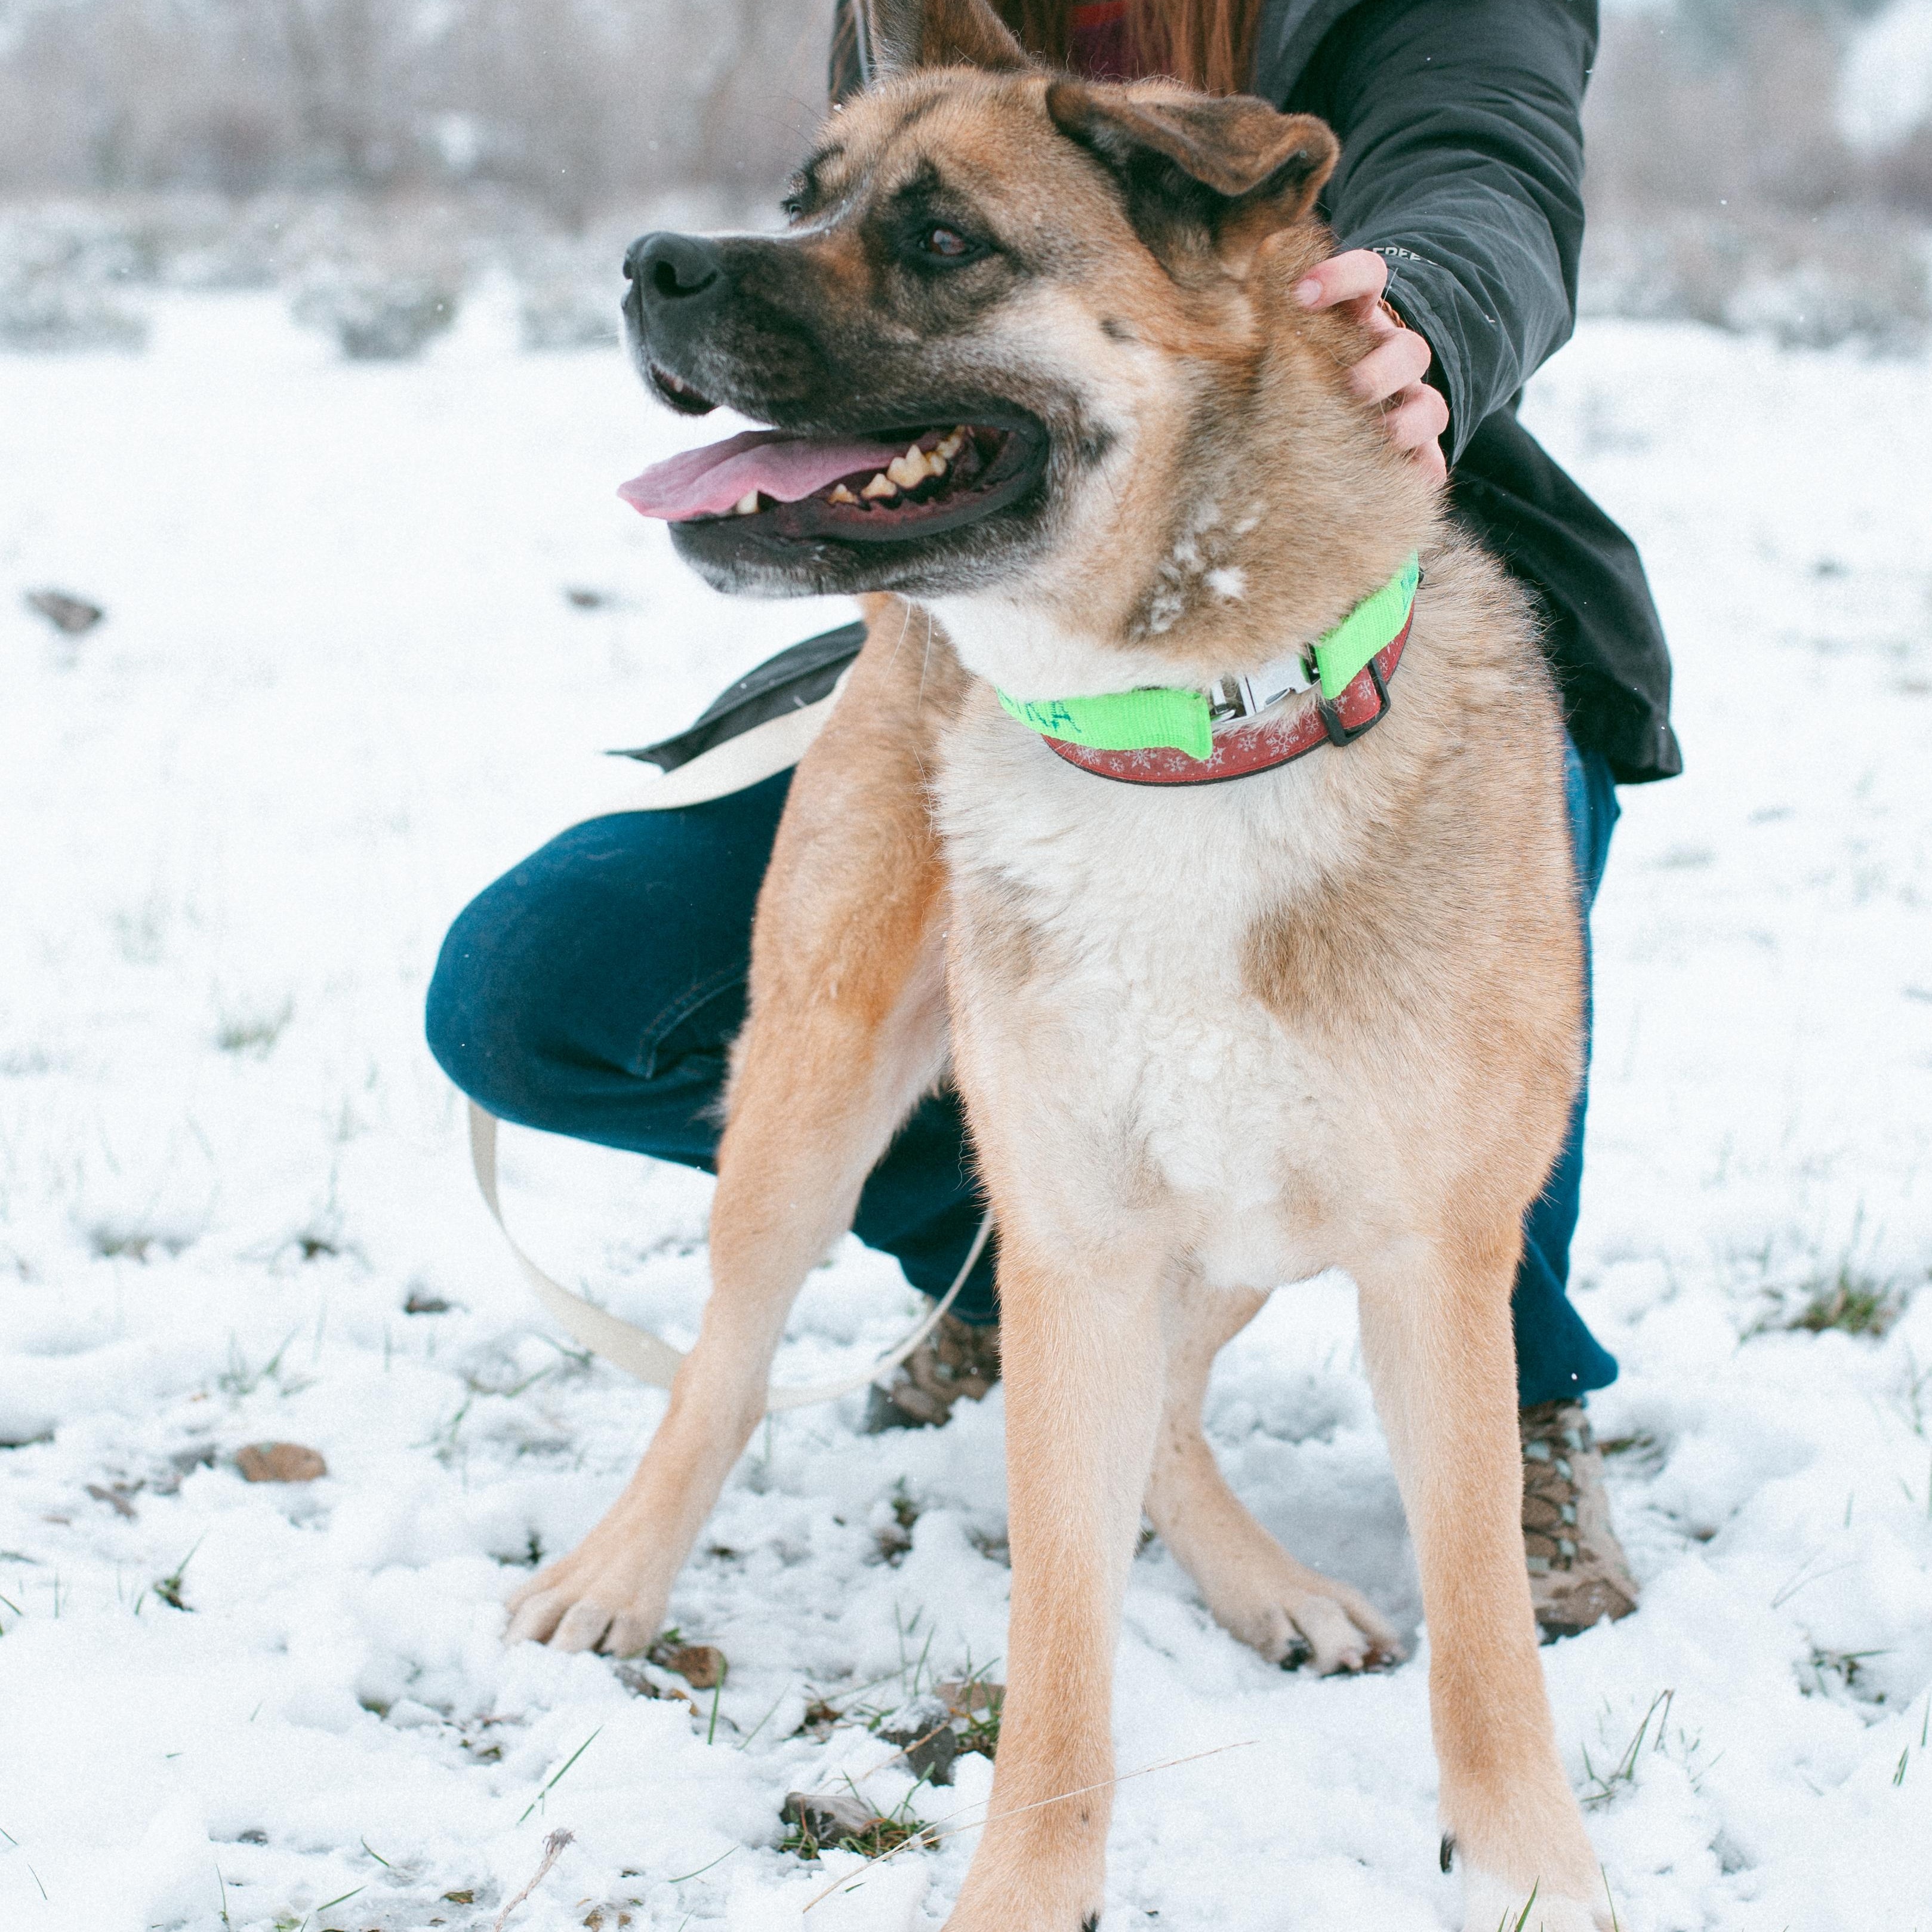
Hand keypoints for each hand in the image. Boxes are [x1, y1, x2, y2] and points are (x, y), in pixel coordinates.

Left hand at [1294, 249, 1448, 487]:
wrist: (1333, 408)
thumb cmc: (1297, 364)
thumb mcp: (1285, 334)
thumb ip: (1271, 312)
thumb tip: (1253, 266)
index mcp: (1361, 319)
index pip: (1368, 276)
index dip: (1341, 277)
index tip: (1300, 294)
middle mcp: (1391, 357)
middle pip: (1408, 351)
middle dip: (1380, 369)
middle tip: (1350, 387)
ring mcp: (1409, 404)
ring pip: (1429, 405)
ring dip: (1406, 420)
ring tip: (1380, 435)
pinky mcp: (1417, 450)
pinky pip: (1432, 461)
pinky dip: (1423, 469)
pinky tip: (1410, 479)